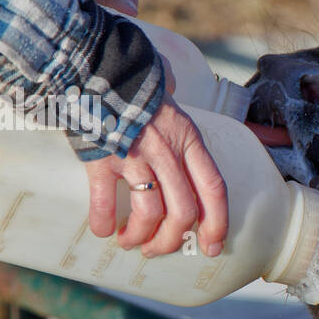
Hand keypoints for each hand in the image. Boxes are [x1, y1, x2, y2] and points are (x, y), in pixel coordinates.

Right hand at [85, 93, 228, 256]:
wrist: (100, 70)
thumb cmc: (139, 96)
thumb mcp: (175, 113)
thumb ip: (185, 139)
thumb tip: (194, 162)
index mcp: (189, 141)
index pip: (214, 189)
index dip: (217, 223)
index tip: (212, 246)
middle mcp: (167, 152)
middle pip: (183, 211)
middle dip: (171, 240)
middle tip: (157, 249)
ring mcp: (134, 156)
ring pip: (149, 213)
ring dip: (140, 236)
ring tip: (130, 242)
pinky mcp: (102, 159)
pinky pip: (105, 202)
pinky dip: (104, 222)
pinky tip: (103, 229)